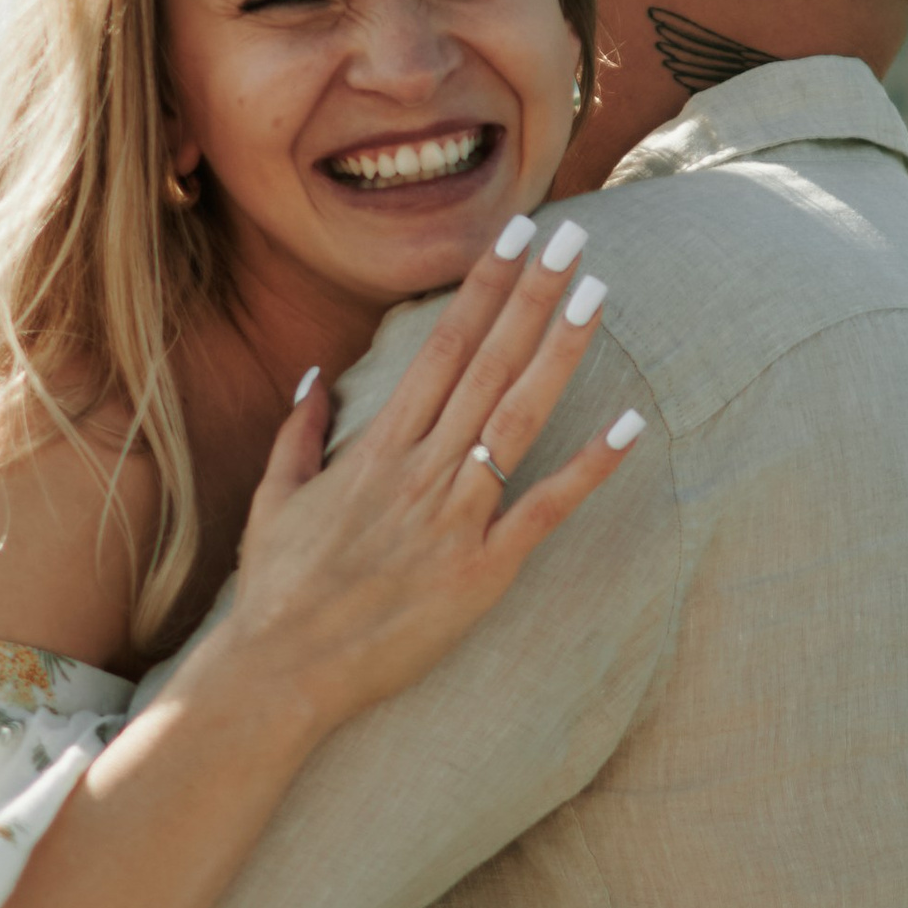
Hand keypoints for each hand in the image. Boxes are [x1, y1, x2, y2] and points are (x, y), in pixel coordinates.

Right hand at [216, 222, 644, 733]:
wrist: (280, 671)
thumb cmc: (279, 591)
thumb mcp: (276, 499)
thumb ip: (300, 433)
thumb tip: (318, 376)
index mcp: (377, 447)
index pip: (443, 344)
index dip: (484, 285)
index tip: (516, 235)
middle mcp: (419, 469)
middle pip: (487, 363)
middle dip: (531, 293)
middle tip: (572, 235)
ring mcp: (453, 517)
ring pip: (517, 417)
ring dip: (559, 352)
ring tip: (597, 293)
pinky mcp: (480, 570)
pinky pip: (544, 509)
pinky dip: (589, 467)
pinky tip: (631, 425)